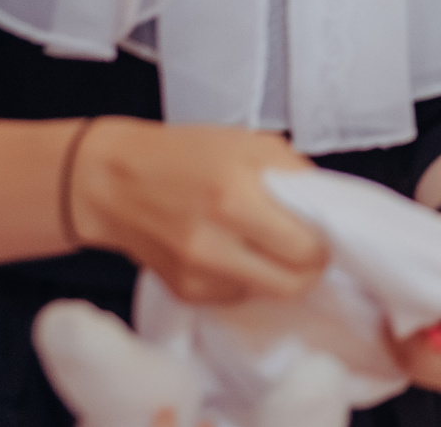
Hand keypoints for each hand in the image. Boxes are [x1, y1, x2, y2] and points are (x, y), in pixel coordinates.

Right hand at [68, 120, 327, 306]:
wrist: (112, 182)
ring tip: (271, 245)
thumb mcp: (247, 144)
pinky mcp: (185, 292)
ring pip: (268, 295)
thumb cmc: (185, 154)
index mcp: (235, 197)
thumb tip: (327, 207)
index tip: (323, 231)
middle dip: (310, 267)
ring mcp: (197, 274)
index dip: (323, 243)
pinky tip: (236, 250)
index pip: (305, 248)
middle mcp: (214, 243)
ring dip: (280, 274)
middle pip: (292, 284)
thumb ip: (293, 174)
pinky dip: (248, 278)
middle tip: (308, 247)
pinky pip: (237, 296)